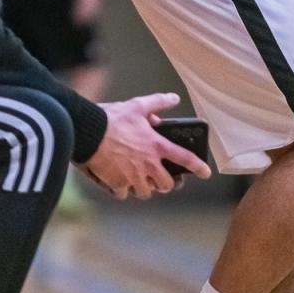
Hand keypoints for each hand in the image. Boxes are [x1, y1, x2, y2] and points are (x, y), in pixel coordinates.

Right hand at [82, 92, 211, 198]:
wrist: (87, 132)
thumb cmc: (112, 119)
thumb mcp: (137, 106)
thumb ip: (157, 103)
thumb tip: (173, 98)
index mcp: (156, 146)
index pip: (184, 158)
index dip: (198, 167)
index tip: (205, 173)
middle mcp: (148, 164)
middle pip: (166, 184)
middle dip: (166, 183)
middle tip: (161, 177)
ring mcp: (133, 176)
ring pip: (146, 192)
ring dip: (145, 187)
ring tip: (139, 180)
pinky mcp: (117, 183)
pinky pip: (124, 193)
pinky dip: (123, 189)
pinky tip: (119, 181)